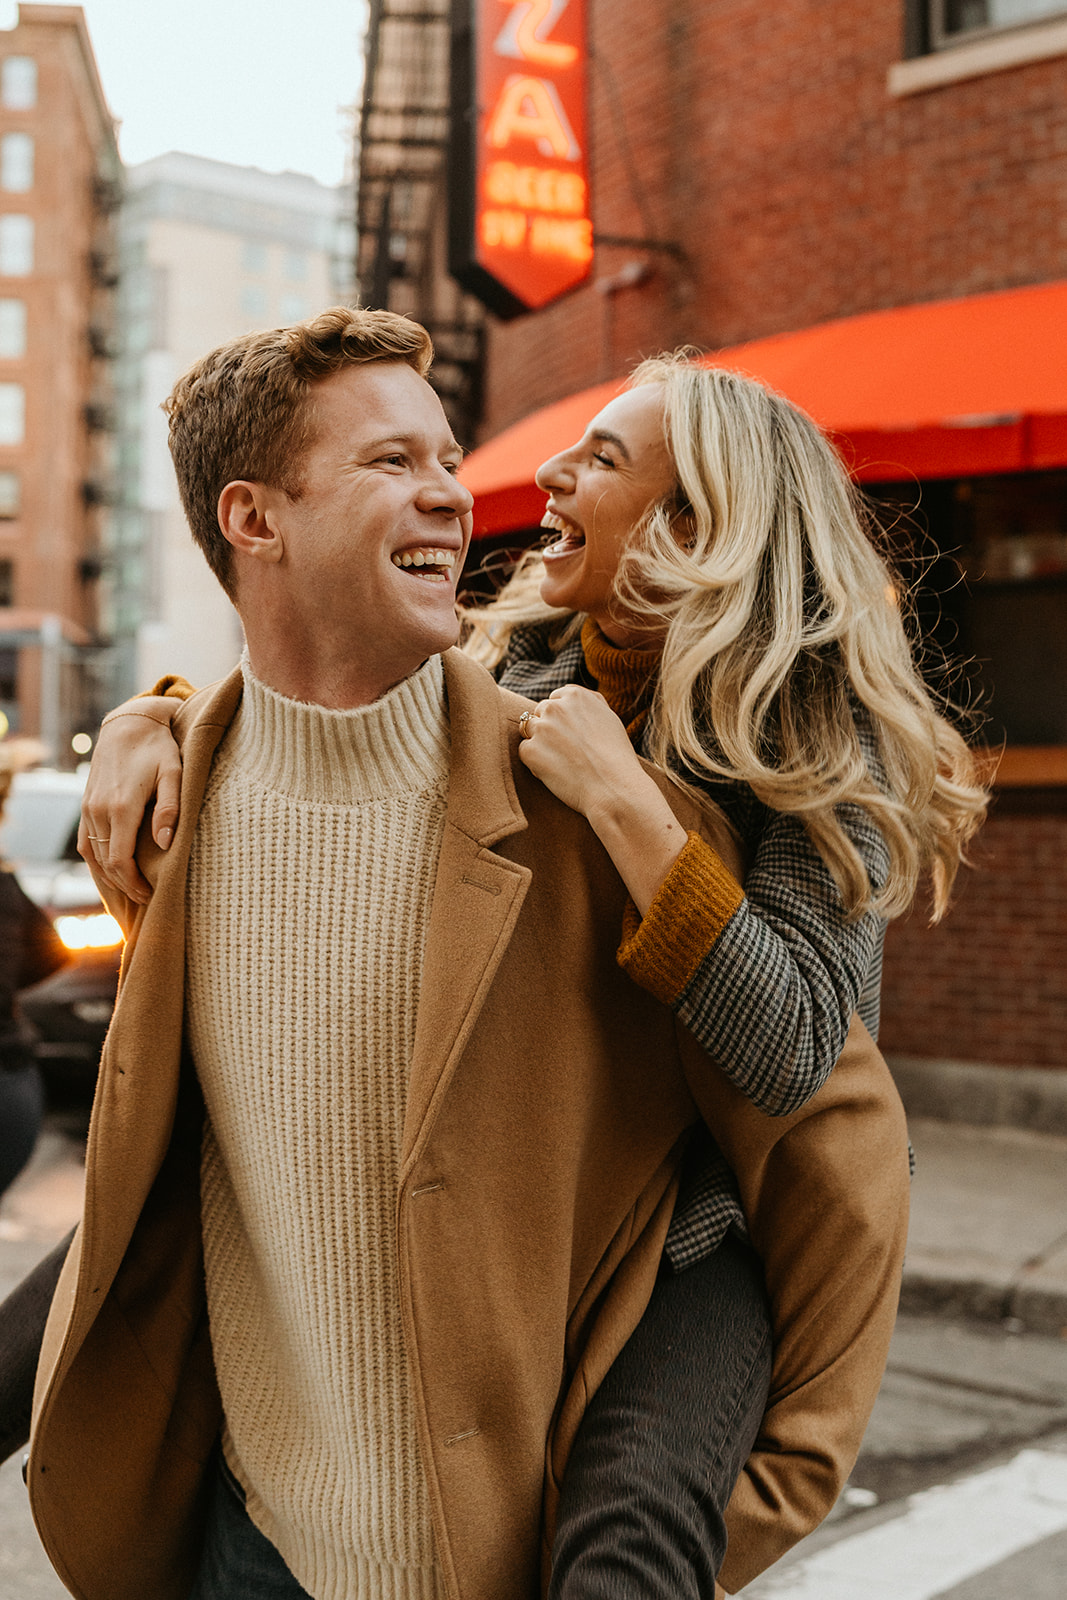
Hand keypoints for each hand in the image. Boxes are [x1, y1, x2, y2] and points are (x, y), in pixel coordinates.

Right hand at [78, 698, 182, 905]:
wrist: (129, 725)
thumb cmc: (158, 749)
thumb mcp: (174, 773)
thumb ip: (170, 809)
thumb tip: (165, 844)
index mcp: (121, 807)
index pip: (120, 861)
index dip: (133, 884)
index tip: (150, 894)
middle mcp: (99, 810)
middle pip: (106, 863)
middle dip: (124, 885)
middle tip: (146, 897)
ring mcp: (88, 808)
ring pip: (93, 855)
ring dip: (109, 876)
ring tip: (131, 888)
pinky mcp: (85, 805)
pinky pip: (85, 842)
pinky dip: (96, 861)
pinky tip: (111, 871)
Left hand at [516, 686, 646, 818]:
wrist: (614, 788)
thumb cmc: (616, 757)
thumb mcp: (608, 717)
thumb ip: (587, 703)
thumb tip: (567, 695)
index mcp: (575, 696)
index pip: (555, 699)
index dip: (562, 719)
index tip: (573, 735)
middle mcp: (555, 707)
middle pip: (540, 713)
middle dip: (549, 730)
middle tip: (568, 752)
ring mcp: (540, 728)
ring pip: (529, 731)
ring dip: (540, 744)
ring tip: (563, 762)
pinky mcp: (530, 751)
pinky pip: (525, 752)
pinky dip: (536, 763)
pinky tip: (557, 772)